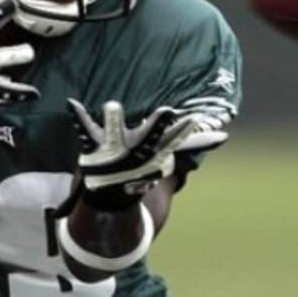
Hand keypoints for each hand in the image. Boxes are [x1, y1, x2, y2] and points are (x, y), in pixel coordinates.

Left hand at [65, 99, 198, 209]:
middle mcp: (136, 150)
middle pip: (149, 136)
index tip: (192, 119)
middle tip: (166, 111)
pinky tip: (72, 103)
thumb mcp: (166, 152)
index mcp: (154, 150)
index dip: (182, 130)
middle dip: (156, 126)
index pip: (172, 139)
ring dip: (115, 121)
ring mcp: (114, 150)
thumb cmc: (143, 164)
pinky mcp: (94, 147)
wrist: (112, 195)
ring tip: (114, 106)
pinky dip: (78, 116)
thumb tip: (224, 137)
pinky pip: (84, 128)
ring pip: (116, 133)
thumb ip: (194, 142)